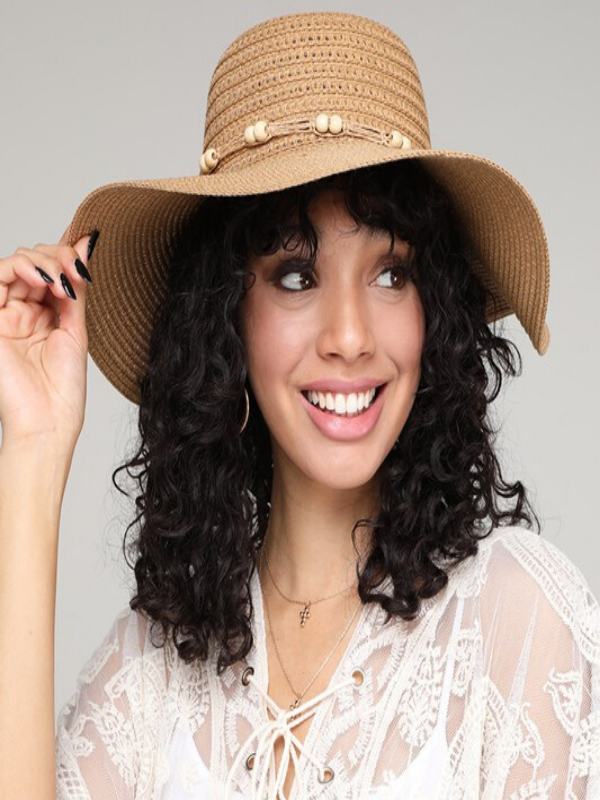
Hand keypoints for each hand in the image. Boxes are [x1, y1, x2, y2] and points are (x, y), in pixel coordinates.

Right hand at [0, 230, 93, 453]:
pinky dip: (22, 269)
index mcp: (45, 314)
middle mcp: (22, 310)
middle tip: (78, 271)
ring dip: (43, 260)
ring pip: (16, 263)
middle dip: (59, 256)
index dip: (68, 251)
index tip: (90, 242)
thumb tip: (88, 242)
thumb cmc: (62, 387)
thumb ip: (77, 286)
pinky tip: (44, 280)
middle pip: (35, 260)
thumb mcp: (76, 328)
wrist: (47, 420)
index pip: (52, 269)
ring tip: (61, 278)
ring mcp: (4, 314)